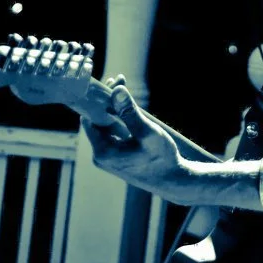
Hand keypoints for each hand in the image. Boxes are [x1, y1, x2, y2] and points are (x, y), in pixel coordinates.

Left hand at [82, 75, 185, 201]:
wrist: (172, 181)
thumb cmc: (161, 159)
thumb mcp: (147, 132)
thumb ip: (130, 112)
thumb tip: (116, 90)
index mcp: (103, 151)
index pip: (90, 118)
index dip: (97, 99)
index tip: (110, 82)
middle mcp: (101, 156)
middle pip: (97, 121)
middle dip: (107, 99)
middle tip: (120, 80)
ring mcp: (108, 158)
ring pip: (106, 126)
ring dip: (114, 108)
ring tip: (123, 88)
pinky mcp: (116, 158)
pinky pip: (113, 133)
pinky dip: (119, 119)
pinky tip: (127, 108)